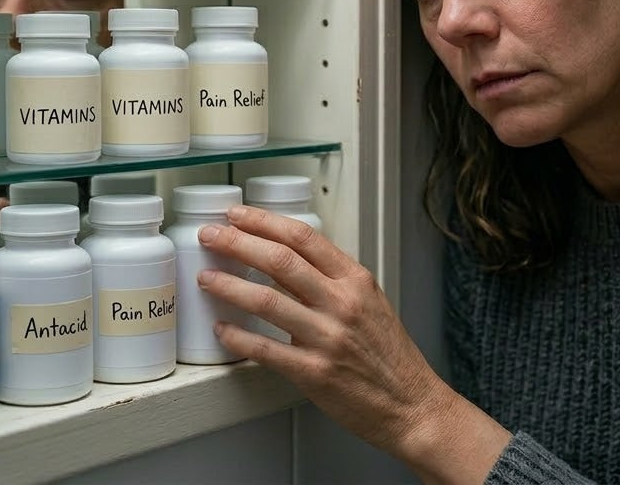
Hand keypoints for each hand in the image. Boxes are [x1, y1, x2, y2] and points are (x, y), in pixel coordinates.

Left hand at [197, 206, 510, 482]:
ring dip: (229, 285)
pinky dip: (238, 337)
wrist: (412, 405)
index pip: (303, 238)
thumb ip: (331, 281)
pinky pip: (266, 349)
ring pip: (266, 300)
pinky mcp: (314, 372)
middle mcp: (342, 304)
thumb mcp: (369, 304)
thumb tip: (283, 262)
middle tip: (210, 236)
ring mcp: (328, 338)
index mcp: (356, 281)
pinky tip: (222, 329)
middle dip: (236, 243)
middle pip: (279, 260)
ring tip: (207, 278)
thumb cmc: (389, 356)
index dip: (264, 222)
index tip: (238, 215)